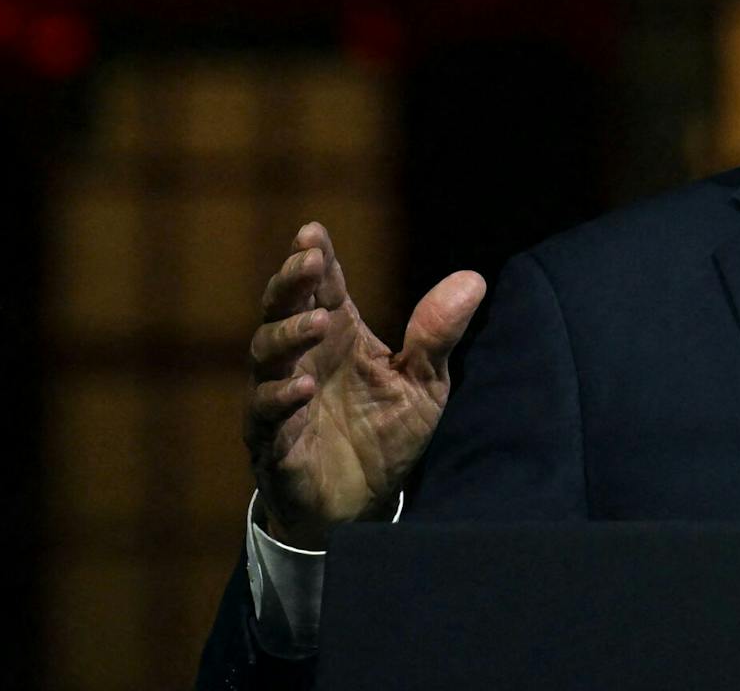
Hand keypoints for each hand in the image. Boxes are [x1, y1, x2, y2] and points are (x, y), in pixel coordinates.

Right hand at [244, 222, 485, 547]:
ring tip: (318, 322)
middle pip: (281, 311)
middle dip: (290, 284)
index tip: (313, 232)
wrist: (365, 506)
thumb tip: (474, 279)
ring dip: (288, 335)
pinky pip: (267, 416)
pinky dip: (282, 398)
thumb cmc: (385, 435)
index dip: (314, 259)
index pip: (321, 288)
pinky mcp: (275, 444)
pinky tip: (304, 385)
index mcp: (338, 338)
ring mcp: (281, 400)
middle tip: (306, 262)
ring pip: (266, 357)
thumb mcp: (424, 383)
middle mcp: (303, 360)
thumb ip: (438, 335)